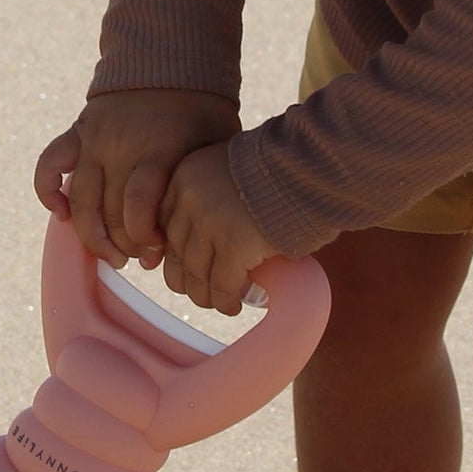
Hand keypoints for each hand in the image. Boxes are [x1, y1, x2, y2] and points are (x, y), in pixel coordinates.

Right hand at [34, 89, 239, 268]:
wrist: (170, 58)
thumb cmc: (202, 109)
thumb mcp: (218, 143)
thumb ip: (203, 184)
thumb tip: (191, 235)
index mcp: (159, 150)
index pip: (138, 207)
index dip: (145, 237)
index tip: (159, 249)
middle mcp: (120, 147)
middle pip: (109, 212)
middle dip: (124, 245)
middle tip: (139, 258)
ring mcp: (94, 140)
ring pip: (79, 201)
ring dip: (91, 235)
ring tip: (111, 254)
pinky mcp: (78, 132)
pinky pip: (49, 165)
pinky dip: (48, 192)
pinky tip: (62, 215)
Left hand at [159, 142, 274, 314]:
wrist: (308, 165)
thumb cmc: (277, 167)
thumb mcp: (227, 166)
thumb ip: (208, 191)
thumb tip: (202, 236)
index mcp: (183, 176)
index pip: (163, 225)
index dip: (174, 253)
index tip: (186, 268)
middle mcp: (188, 198)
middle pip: (176, 253)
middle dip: (188, 279)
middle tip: (203, 292)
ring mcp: (209, 222)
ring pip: (196, 274)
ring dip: (207, 296)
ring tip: (221, 303)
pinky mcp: (234, 245)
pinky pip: (222, 285)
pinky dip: (226, 301)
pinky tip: (235, 306)